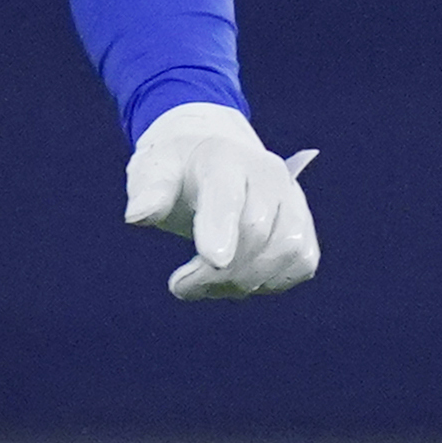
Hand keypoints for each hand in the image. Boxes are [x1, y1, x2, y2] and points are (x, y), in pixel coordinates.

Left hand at [121, 102, 318, 299]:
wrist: (211, 156)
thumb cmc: (177, 169)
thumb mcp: (152, 170)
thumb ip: (147, 192)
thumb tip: (137, 216)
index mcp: (224, 158)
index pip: (227, 195)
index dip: (221, 229)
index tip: (212, 261)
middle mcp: (268, 174)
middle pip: (256, 232)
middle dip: (217, 272)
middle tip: (180, 286)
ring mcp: (292, 199)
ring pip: (286, 251)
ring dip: (244, 282)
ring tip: (207, 285)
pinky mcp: (304, 227)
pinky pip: (302, 263)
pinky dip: (271, 282)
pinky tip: (238, 280)